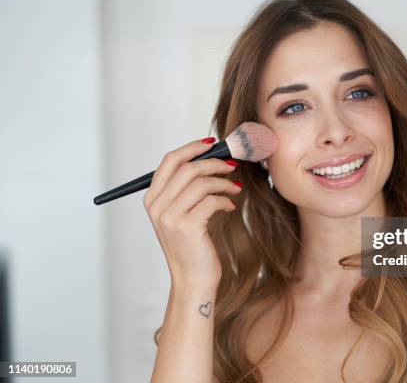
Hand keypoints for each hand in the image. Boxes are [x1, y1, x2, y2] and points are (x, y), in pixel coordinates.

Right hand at [143, 137, 242, 288]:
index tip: (212, 144)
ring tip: (235, 189)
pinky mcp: (188, 227)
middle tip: (232, 165)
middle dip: (214, 162)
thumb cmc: (192, 246)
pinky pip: (211, 200)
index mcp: (153, 199)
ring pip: (202, 182)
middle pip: (187, 167)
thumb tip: (210, 160)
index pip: (169, 161)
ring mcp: (171, 217)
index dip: (192, 148)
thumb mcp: (182, 215)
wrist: (192, 280)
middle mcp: (158, 206)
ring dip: (224, 182)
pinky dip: (225, 200)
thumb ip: (186, 190)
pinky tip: (230, 206)